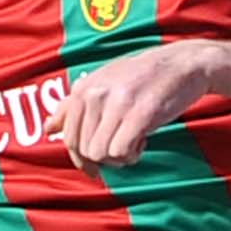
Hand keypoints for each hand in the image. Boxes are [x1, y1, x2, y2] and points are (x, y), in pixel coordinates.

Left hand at [62, 44, 230, 169]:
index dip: (81, 158)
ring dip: (118, 157)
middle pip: (84, 149)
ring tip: (134, 141)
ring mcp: (117, 104)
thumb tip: (48, 128)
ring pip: (100, 153)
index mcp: (83, 88)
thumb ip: (72, 105)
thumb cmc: (142, 77)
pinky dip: (132, 155)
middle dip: (103, 158)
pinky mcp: (140, 114)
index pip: (68, 137)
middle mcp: (95, 94)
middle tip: (123, 145)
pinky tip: (142, 142)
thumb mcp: (102, 83)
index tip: (95, 166)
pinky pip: (121, 152)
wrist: (182, 64)